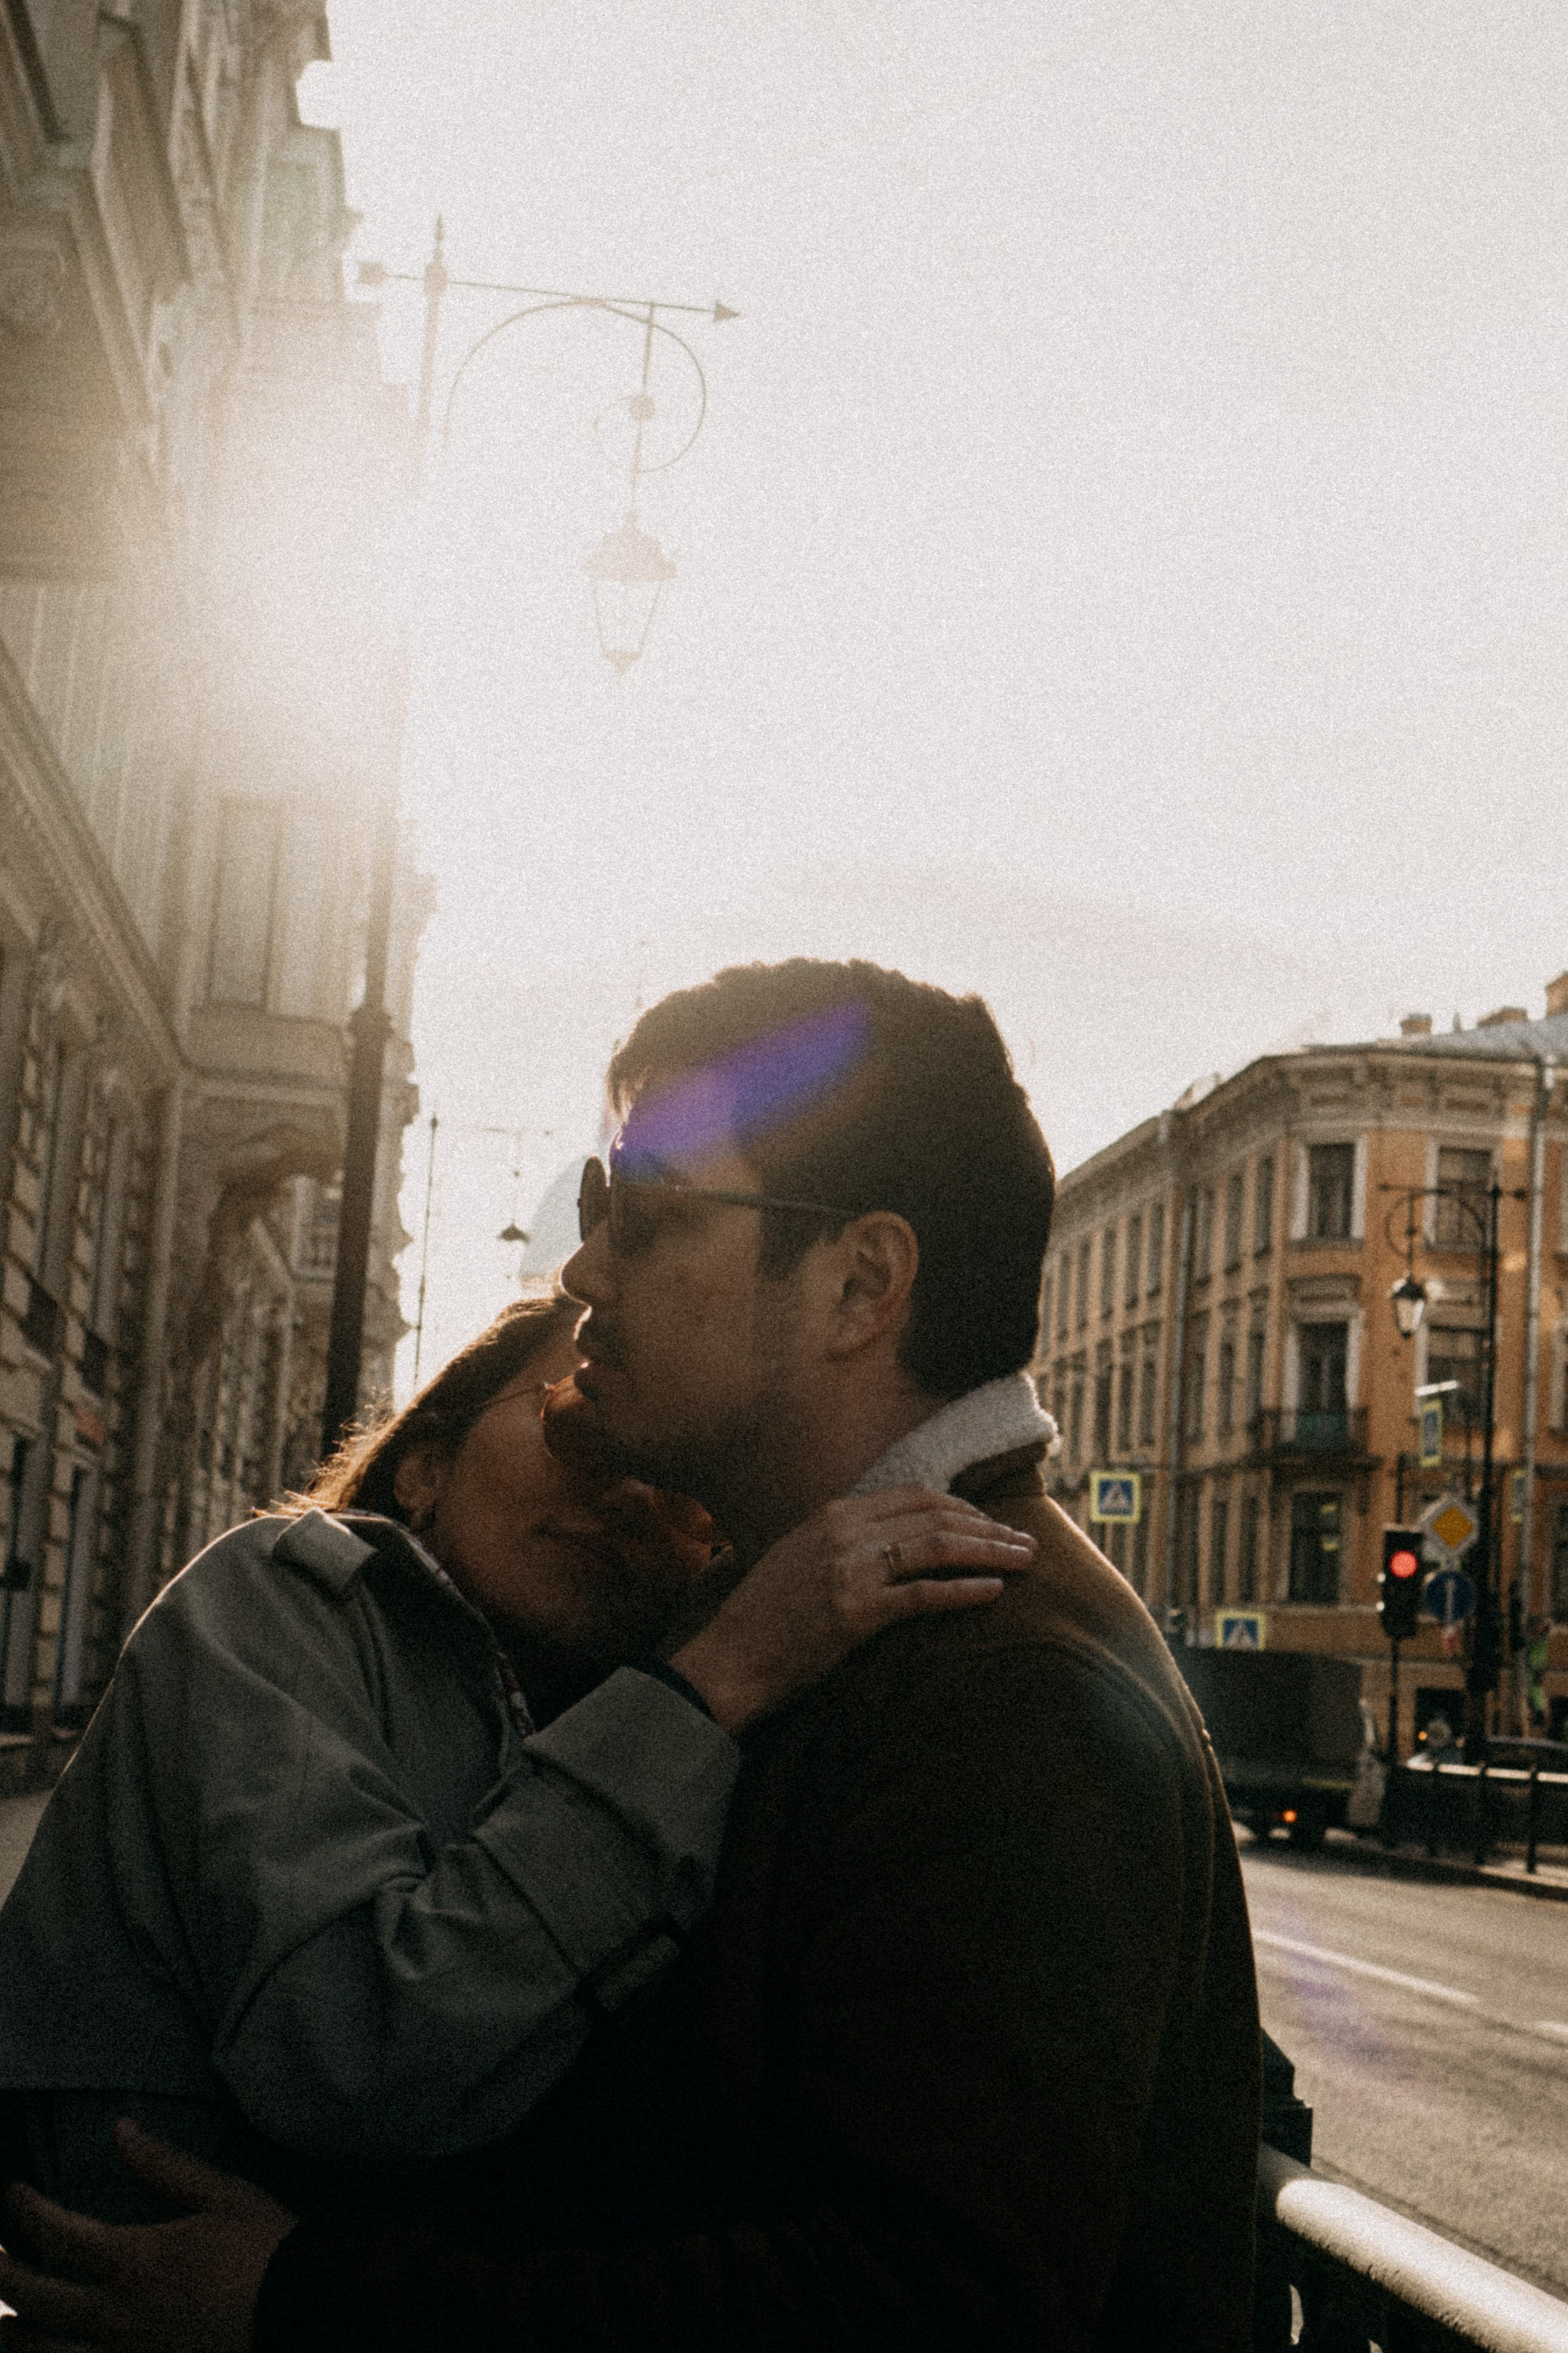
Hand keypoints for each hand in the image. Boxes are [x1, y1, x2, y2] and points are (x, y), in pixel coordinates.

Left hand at [0, 2122, 293, 2352]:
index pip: (54, 2233)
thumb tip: (120, 2130)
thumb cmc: (266, 2251)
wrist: (305, 2313)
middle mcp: (114, 2316)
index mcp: (132, 2261)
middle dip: (0, 2272)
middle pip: (32, 2298)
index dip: (25, 2210)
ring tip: (2, 2324)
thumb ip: (165, 2166)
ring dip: (14, 2335)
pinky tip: (51, 2351)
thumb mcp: (223, 2195)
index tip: (16, 2193)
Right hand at [669, 1485, 1033, 1733]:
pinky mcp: (856, 1612)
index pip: (915, 1496)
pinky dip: (964, 1591)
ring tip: (1024, 1561)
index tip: (990, 1522)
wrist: (729, 1658)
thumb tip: (891, 1538)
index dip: (962, 1507)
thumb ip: (842, 1539)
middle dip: (989, 1528)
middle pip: (937, 1517)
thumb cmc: (763, 1615)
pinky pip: (924, 1595)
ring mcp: (850, 1570)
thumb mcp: (799, 1555)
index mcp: (833, 1513)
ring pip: (939, 1548)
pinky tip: (994, 1592)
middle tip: (1025, 1541)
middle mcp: (845, 1532)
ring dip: (990, 1552)